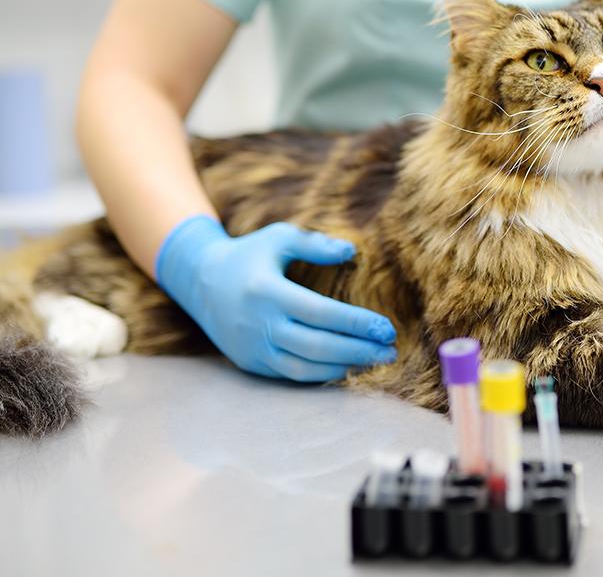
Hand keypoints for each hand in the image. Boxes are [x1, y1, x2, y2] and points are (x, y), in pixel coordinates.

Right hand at [155, 216, 396, 380]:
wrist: (200, 282)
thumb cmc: (249, 255)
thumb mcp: (279, 238)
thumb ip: (315, 244)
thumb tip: (351, 252)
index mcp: (268, 291)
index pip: (322, 314)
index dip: (357, 324)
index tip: (387, 328)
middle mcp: (259, 324)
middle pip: (318, 346)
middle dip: (359, 351)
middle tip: (390, 351)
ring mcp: (254, 348)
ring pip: (305, 368)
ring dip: (344, 368)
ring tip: (376, 361)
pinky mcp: (251, 363)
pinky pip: (291, 375)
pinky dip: (321, 375)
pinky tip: (348, 366)